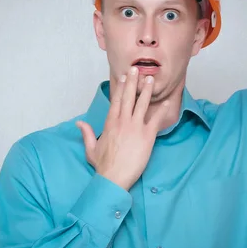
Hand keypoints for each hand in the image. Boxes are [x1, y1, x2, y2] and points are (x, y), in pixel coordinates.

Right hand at [76, 67, 169, 190]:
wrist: (113, 178)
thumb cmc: (103, 166)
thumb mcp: (90, 148)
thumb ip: (86, 133)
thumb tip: (79, 123)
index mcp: (110, 123)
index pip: (116, 101)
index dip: (121, 88)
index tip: (124, 77)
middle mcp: (123, 121)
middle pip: (128, 97)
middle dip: (132, 82)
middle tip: (136, 69)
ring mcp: (135, 127)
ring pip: (142, 104)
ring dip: (147, 91)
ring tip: (151, 79)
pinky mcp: (147, 136)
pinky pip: (156, 120)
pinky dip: (161, 111)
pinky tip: (167, 102)